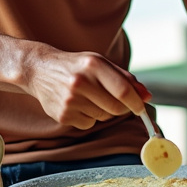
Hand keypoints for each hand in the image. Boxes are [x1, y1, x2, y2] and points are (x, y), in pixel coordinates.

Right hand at [23, 48, 149, 129]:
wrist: (40, 70)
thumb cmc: (77, 66)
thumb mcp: (100, 63)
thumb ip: (125, 78)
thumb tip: (146, 96)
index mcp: (93, 65)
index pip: (122, 90)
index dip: (136, 102)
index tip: (141, 108)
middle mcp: (80, 82)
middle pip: (115, 109)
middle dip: (122, 109)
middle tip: (117, 102)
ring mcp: (70, 100)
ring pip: (103, 117)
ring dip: (104, 111)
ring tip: (90, 96)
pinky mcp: (62, 115)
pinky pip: (89, 124)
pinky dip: (89, 117)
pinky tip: (79, 104)